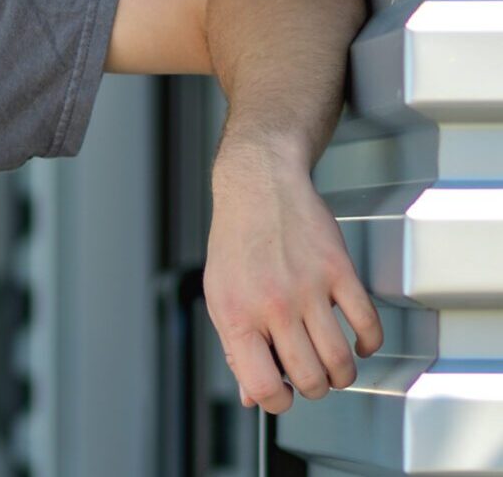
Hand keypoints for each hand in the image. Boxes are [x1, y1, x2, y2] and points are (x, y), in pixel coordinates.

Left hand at [203, 142, 382, 413]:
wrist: (259, 188)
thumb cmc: (236, 243)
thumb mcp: (220, 296)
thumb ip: (236, 348)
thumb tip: (252, 395)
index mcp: (236, 315)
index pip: (262, 386)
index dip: (276, 402)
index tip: (283, 395)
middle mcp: (271, 305)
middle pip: (309, 379)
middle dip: (313, 388)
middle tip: (311, 377)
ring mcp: (308, 288)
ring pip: (340, 361)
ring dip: (342, 374)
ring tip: (334, 365)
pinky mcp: (339, 271)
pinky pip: (367, 325)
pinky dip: (369, 344)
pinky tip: (359, 343)